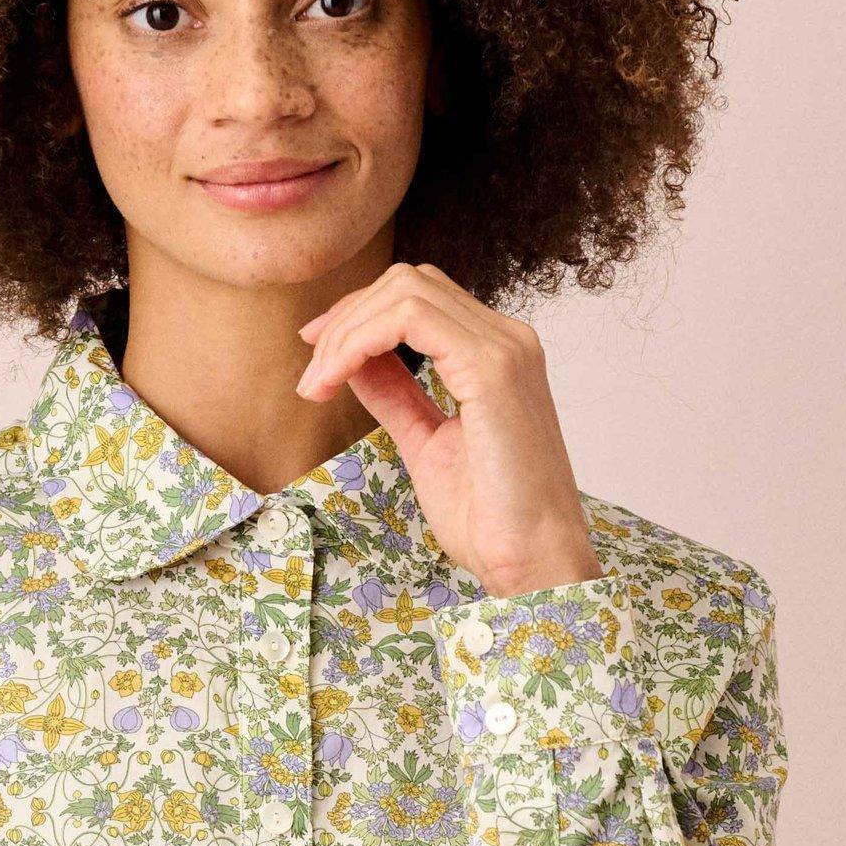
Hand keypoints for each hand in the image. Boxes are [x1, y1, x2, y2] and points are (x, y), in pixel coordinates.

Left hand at [296, 262, 602, 596]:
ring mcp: (505, 349)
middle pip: (408, 282)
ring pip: (404, 291)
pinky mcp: (492, 368)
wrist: (533, 562)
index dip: (358, 316)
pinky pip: (408, 319)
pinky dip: (358, 341)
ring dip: (345, 332)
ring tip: (317, 385)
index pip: (419, 299)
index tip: (317, 358)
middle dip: (345, 318)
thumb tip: (354, 363)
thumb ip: (396, 396)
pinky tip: (334, 380)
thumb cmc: (492, 520)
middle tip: (312, 375)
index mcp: (497, 355)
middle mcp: (507, 340)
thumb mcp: (426, 444)